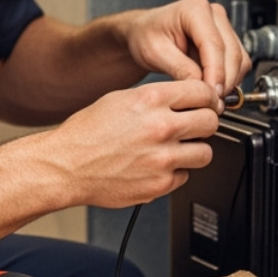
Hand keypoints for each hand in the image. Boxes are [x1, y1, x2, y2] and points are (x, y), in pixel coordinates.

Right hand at [39, 80, 222, 206]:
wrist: (66, 166)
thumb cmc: (87, 133)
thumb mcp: (120, 99)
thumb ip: (157, 97)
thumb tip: (186, 99)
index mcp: (151, 100)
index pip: (203, 92)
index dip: (206, 98)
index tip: (204, 104)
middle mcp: (160, 127)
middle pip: (211, 121)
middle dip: (204, 123)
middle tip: (194, 127)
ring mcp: (162, 158)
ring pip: (205, 153)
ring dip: (194, 151)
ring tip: (175, 149)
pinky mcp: (160, 184)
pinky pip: (184, 176)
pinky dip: (174, 173)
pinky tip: (155, 166)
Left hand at [123, 0, 251, 98]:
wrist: (145, 34)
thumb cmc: (147, 36)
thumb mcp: (155, 53)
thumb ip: (180, 69)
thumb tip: (202, 88)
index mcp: (195, 9)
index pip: (214, 44)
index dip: (216, 73)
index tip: (212, 95)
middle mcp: (214, 14)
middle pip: (232, 53)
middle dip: (224, 82)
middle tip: (212, 104)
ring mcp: (223, 26)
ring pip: (240, 60)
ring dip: (229, 82)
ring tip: (210, 98)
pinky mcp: (228, 40)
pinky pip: (238, 63)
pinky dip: (230, 79)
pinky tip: (212, 88)